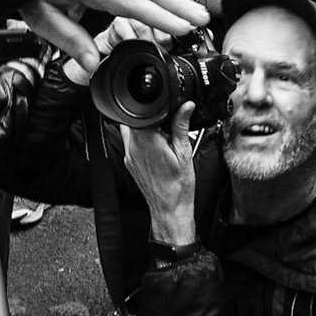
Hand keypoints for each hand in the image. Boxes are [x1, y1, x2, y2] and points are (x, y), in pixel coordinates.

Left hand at [19, 0, 207, 76]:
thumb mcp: (41, 18)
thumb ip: (69, 41)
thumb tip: (94, 65)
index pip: (129, 2)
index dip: (157, 16)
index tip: (180, 28)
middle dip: (178, 5)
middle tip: (202, 20)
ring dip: (174, 0)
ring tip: (199, 15)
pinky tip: (174, 7)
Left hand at [119, 101, 197, 244]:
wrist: (170, 209)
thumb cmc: (178, 187)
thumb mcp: (184, 152)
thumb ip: (181, 126)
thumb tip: (186, 106)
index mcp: (147, 142)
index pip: (139, 113)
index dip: (151, 107)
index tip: (164, 110)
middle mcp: (133, 148)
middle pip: (133, 119)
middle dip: (149, 117)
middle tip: (166, 126)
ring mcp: (129, 156)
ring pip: (130, 130)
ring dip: (144, 128)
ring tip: (162, 137)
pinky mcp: (129, 162)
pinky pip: (131, 142)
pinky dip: (142, 139)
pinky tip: (157, 148)